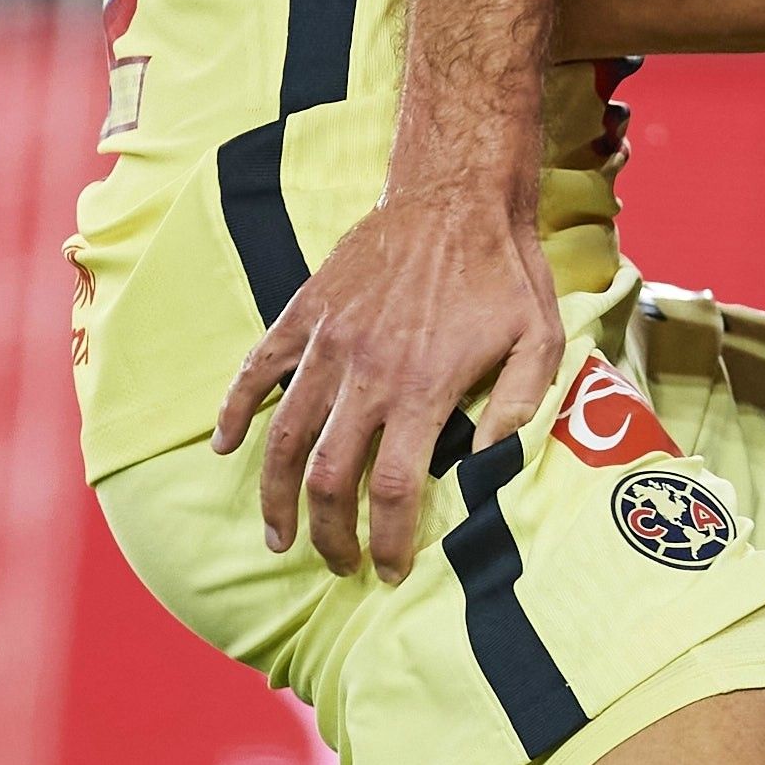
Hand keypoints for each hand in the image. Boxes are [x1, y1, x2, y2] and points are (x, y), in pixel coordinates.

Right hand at [212, 187, 560, 580]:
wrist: (457, 194)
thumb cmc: (505, 270)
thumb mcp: (538, 339)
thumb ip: (516, 408)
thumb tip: (489, 470)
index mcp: (424, 387)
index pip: (395, 488)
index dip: (389, 539)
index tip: (388, 570)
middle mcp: (367, 373)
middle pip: (329, 477)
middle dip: (328, 533)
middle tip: (336, 562)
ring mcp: (328, 343)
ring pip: (284, 437)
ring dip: (276, 494)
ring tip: (278, 534)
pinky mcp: (305, 313)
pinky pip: (256, 370)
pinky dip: (234, 411)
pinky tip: (225, 447)